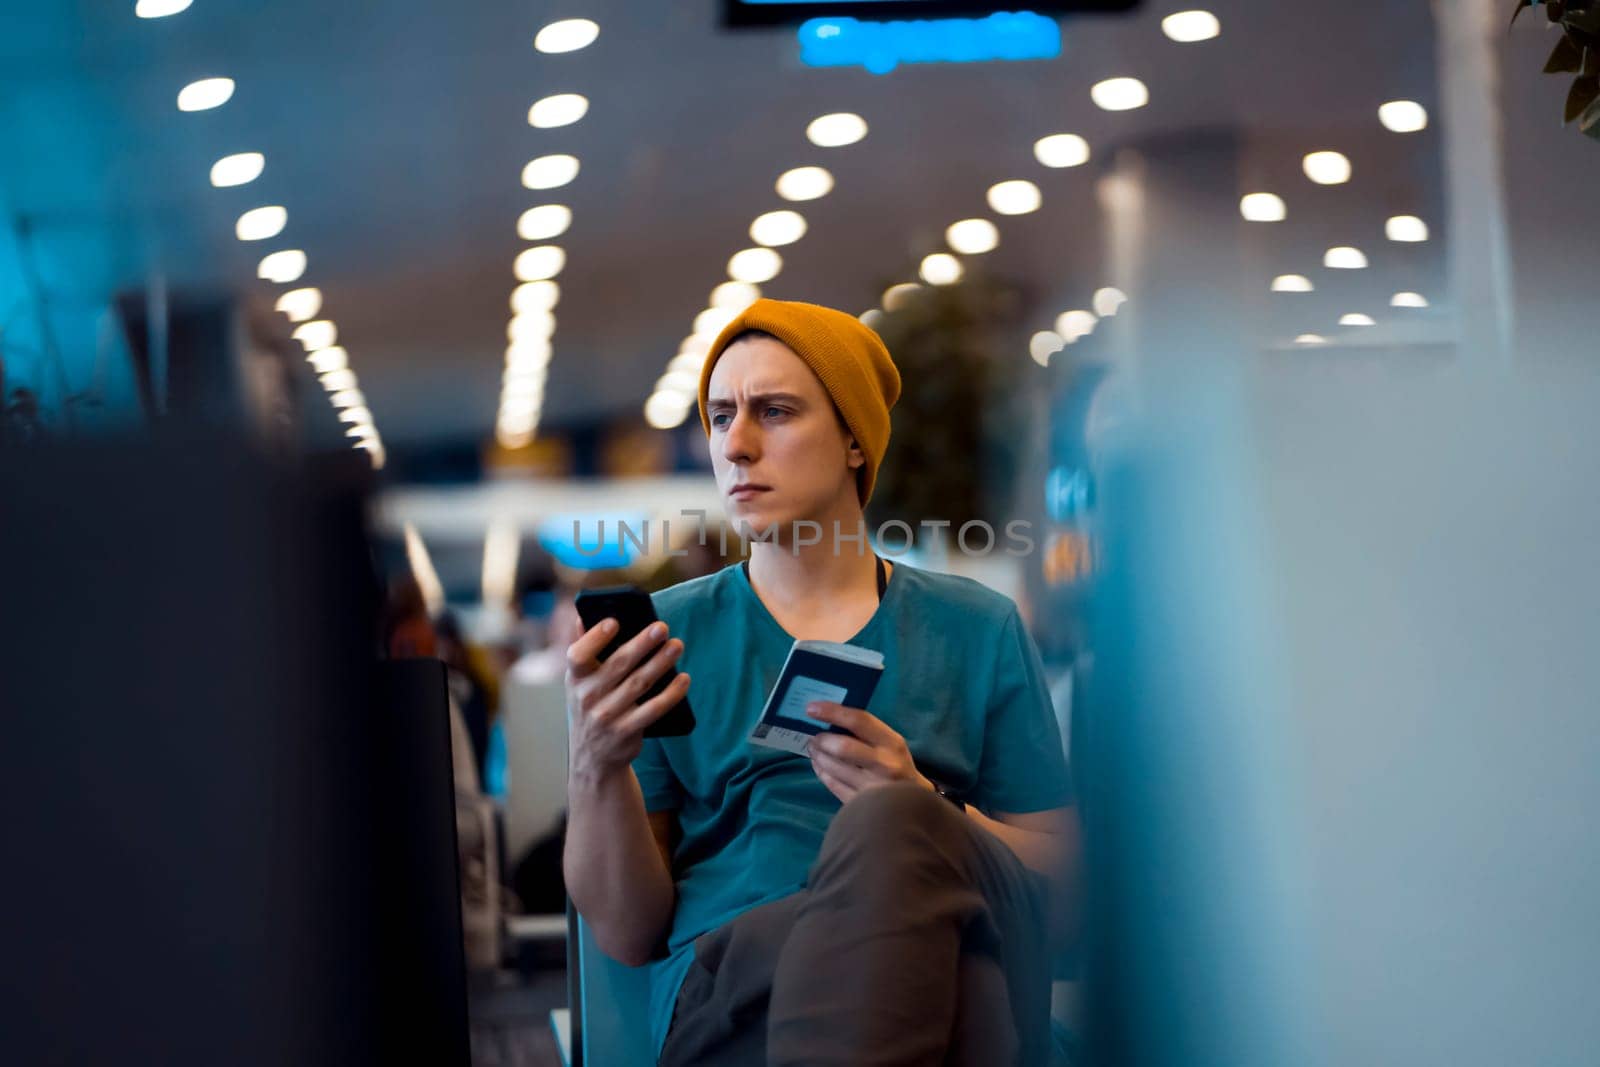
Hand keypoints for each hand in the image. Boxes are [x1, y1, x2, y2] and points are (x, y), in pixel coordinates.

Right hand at [564, 619, 689, 785]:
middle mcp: (587, 698)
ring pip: (639, 684)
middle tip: (662, 627)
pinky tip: (684, 678)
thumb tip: (582, 617)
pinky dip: (671, 693)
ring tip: (677, 645)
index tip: (615, 622)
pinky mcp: (627, 732)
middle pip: (618, 665)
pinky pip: (654, 709)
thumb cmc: (591, 707)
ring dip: (661, 663)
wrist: (592, 759)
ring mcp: (607, 716)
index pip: (577, 656)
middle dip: (642, 644)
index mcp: (575, 680)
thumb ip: (582, 650)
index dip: (595, 639)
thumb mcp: (579, 683)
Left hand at [804, 702, 933, 803]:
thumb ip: (866, 732)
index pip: (860, 721)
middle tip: (814, 737)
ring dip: (818, 756)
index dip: (833, 712)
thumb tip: (830, 718)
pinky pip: (832, 785)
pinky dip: (821, 772)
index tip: (811, 708)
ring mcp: (871, 787)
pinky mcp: (860, 803)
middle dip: (822, 740)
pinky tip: (819, 765)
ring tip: (814, 750)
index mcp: (892, 742)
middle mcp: (883, 764)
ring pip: (834, 768)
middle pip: (843, 748)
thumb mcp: (891, 743)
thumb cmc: (897, 765)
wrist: (913, 804)